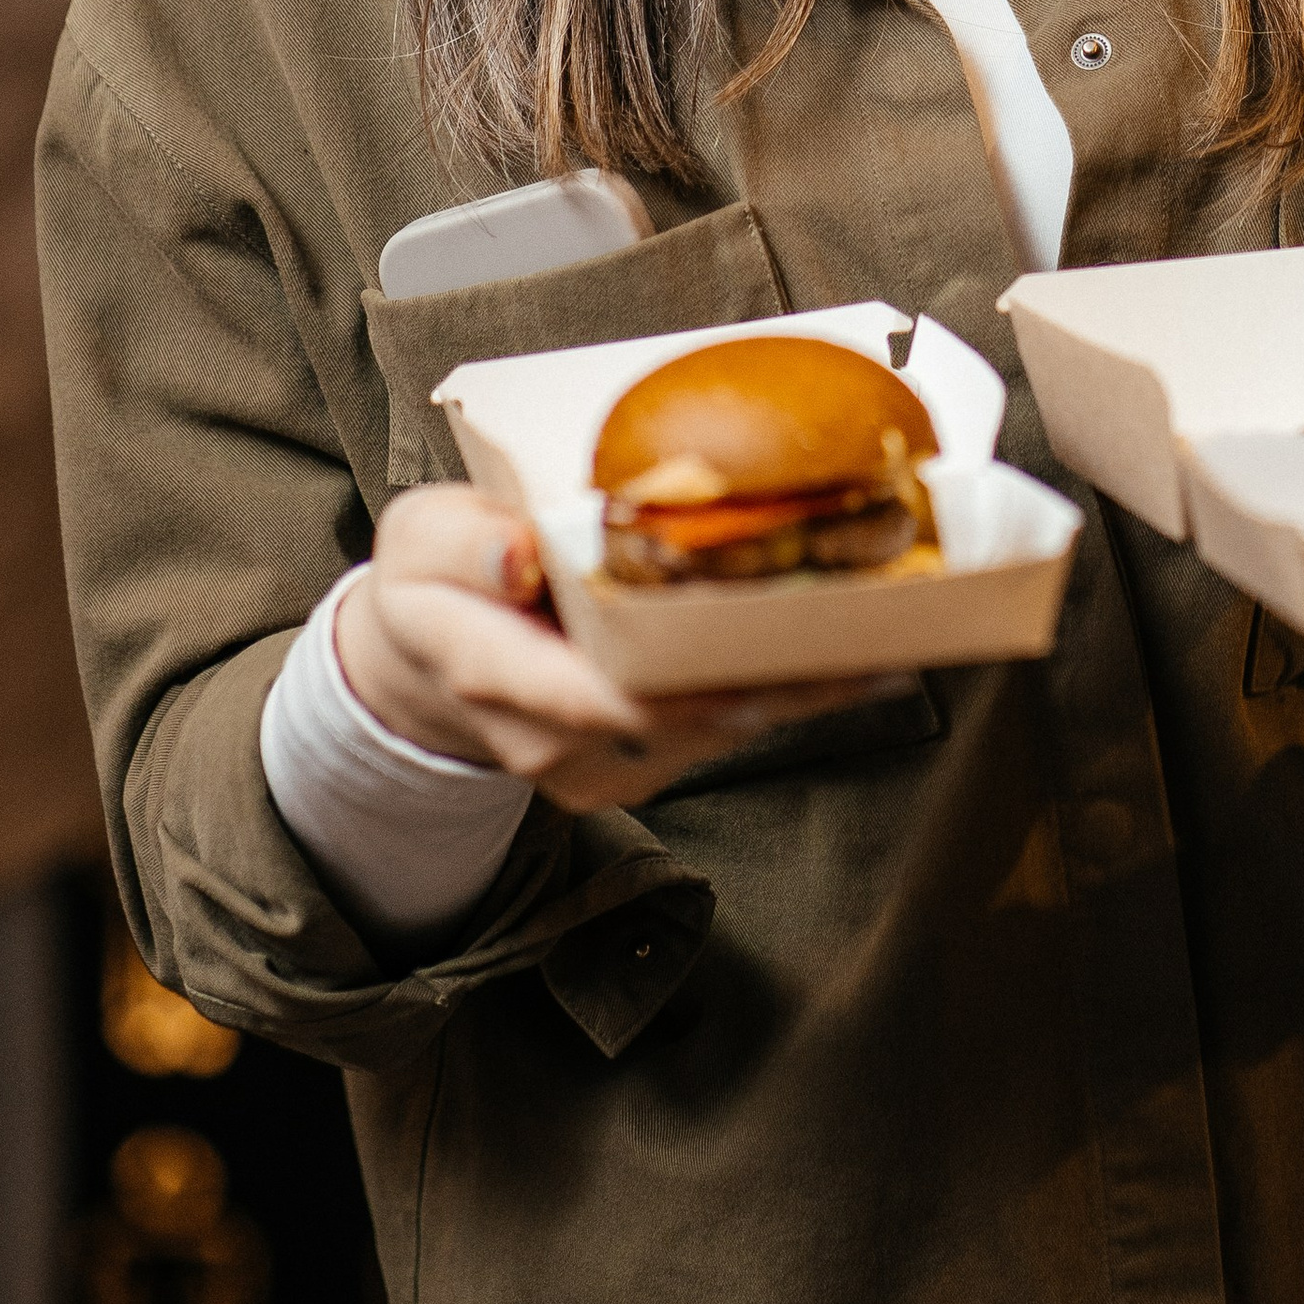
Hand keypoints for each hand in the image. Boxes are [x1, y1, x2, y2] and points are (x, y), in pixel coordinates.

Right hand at [335, 485, 900, 813]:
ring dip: (802, 684)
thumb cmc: (431, 584)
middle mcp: (557, 742)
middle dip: (783, 675)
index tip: (779, 645)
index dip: (692, 677)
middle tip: (878, 621)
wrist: (420, 668)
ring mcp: (603, 765)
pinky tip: (848, 647)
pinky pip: (724, 731)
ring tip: (888, 623)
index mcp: (496, 676)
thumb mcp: (415, 538)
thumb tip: (520, 553)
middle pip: (687, 717)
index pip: (598, 693)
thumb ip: (461, 542)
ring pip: (720, 730)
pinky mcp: (641, 765)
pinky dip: (784, 689)